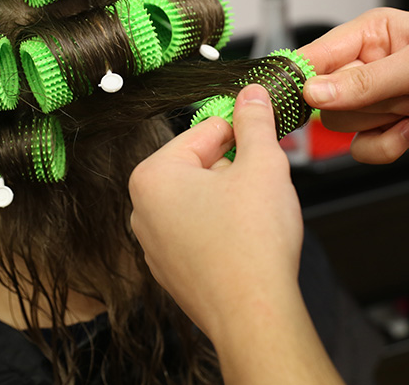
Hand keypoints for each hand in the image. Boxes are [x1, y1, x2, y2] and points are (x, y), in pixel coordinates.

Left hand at [129, 85, 342, 384]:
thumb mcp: (262, 164)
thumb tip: (252, 94)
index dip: (241, 132)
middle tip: (264, 182)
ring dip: (230, 198)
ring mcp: (154, 244)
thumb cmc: (252, 244)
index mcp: (153, 176)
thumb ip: (255, 121)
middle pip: (199, 165)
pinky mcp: (172, 270)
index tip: (261, 135)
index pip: (204, 130)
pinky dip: (222, 229)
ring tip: (257, 216)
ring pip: (200, 199)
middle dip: (234, 168)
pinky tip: (245, 242)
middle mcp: (143, 209)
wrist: (254, 314)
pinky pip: (198, 232)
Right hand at [301, 8, 408, 162]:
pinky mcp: (387, 131)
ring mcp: (377, 102)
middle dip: (366, 102)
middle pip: (324, 97)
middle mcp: (367, 67)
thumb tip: (313, 93)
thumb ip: (364, 82)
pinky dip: (388, 146)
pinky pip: (362, 148)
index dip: (301, 77)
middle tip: (403, 93)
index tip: (295, 97)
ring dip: (382, 121)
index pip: (316, 55)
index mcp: (371, 34)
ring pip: (341, 124)